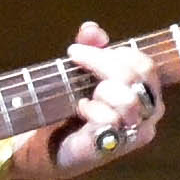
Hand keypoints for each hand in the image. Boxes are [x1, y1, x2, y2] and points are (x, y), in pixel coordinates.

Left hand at [21, 22, 163, 179]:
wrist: (33, 143)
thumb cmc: (62, 107)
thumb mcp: (76, 70)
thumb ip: (89, 48)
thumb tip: (93, 29)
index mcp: (144, 92)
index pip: (145, 65)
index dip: (113, 52)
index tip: (76, 52)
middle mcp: (147, 114)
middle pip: (140, 76)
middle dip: (103, 64)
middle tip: (75, 63)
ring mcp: (132, 135)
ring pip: (130, 99)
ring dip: (101, 90)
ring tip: (80, 96)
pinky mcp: (110, 149)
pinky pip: (111, 121)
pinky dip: (93, 110)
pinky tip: (80, 109)